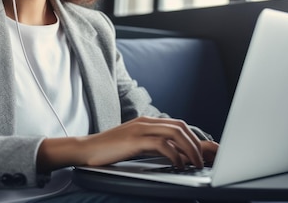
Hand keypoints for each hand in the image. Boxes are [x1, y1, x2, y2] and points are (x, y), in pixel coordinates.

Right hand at [37, 116, 218, 171]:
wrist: (85, 150)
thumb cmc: (109, 150)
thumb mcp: (135, 145)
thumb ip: (153, 145)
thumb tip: (173, 154)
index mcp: (147, 122)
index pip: (178, 125)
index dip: (193, 138)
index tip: (202, 152)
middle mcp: (146, 122)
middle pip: (180, 127)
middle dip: (195, 144)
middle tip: (202, 161)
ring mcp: (140, 129)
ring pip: (174, 133)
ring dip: (189, 149)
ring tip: (194, 164)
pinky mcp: (134, 140)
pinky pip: (161, 144)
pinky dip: (174, 155)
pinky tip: (177, 165)